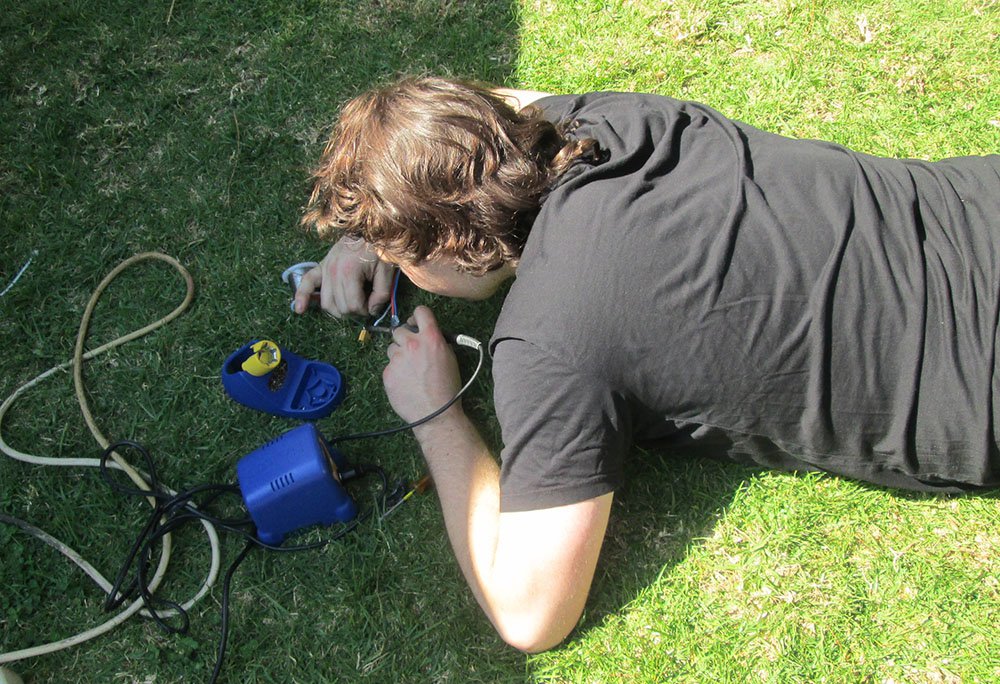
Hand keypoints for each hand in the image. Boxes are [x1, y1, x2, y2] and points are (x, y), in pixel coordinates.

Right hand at [292, 237, 395, 316]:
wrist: (367, 230)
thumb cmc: (378, 250)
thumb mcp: (386, 271)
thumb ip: (382, 293)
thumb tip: (372, 310)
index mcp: (349, 271)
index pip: (353, 305)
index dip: (365, 310)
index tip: (373, 304)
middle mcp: (333, 271)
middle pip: (340, 306)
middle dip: (354, 311)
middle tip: (365, 303)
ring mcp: (325, 268)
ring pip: (326, 303)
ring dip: (338, 310)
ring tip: (350, 304)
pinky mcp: (320, 266)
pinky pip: (306, 283)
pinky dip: (302, 297)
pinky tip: (299, 309)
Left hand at [383, 307, 462, 425]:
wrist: (436, 413)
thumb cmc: (448, 387)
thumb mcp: (450, 358)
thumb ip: (437, 342)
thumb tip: (428, 336)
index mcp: (431, 337)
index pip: (420, 311)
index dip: (418, 316)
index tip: (417, 323)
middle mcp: (412, 344)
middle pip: (399, 330)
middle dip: (405, 338)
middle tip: (412, 351)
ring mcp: (397, 358)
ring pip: (391, 348)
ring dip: (398, 355)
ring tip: (409, 371)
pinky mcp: (387, 372)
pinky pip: (389, 365)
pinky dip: (395, 371)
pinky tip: (405, 382)